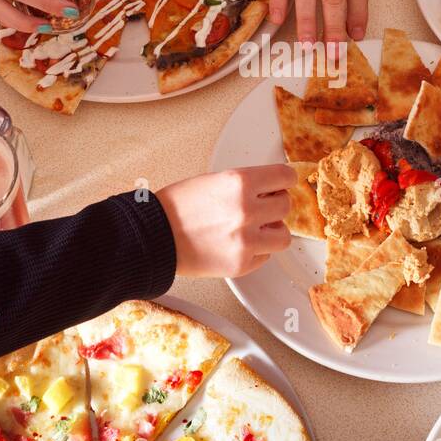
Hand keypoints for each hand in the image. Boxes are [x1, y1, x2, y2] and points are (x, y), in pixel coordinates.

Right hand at [156, 165, 294, 277]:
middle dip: (274, 206)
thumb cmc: (177, 207)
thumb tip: (270, 190)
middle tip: (261, 208)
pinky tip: (238, 244)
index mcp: (240, 182)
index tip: (282, 184)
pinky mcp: (242, 264)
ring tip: (254, 229)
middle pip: (286, 205)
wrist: (155, 237)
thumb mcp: (213, 180)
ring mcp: (246, 240)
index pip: (285, 177)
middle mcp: (247, 210)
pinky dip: (256, 251)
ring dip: (272, 231)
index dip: (284, 181)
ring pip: (283, 235)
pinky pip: (266, 256)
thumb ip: (245, 184)